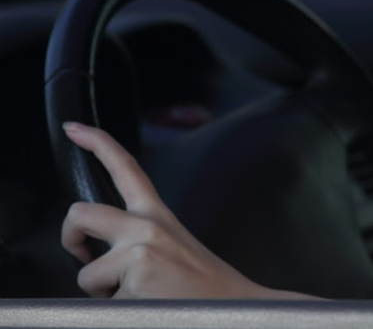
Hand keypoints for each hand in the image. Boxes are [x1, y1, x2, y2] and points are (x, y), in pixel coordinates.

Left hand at [59, 121, 283, 298]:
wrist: (234, 307)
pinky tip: (145, 307)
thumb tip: (97, 249)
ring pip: (86, 273)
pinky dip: (117, 311)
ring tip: (137, 294)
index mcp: (157, 215)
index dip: (97, 143)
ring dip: (102, 291)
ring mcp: (139, 254)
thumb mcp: (173, 245)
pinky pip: (100, 304)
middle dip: (70, 238)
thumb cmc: (201, 285)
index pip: (125, 168)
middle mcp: (146, 227)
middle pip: (81, 214)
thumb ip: (138, 236)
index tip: (75, 129)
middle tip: (84, 256)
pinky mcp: (134, 282)